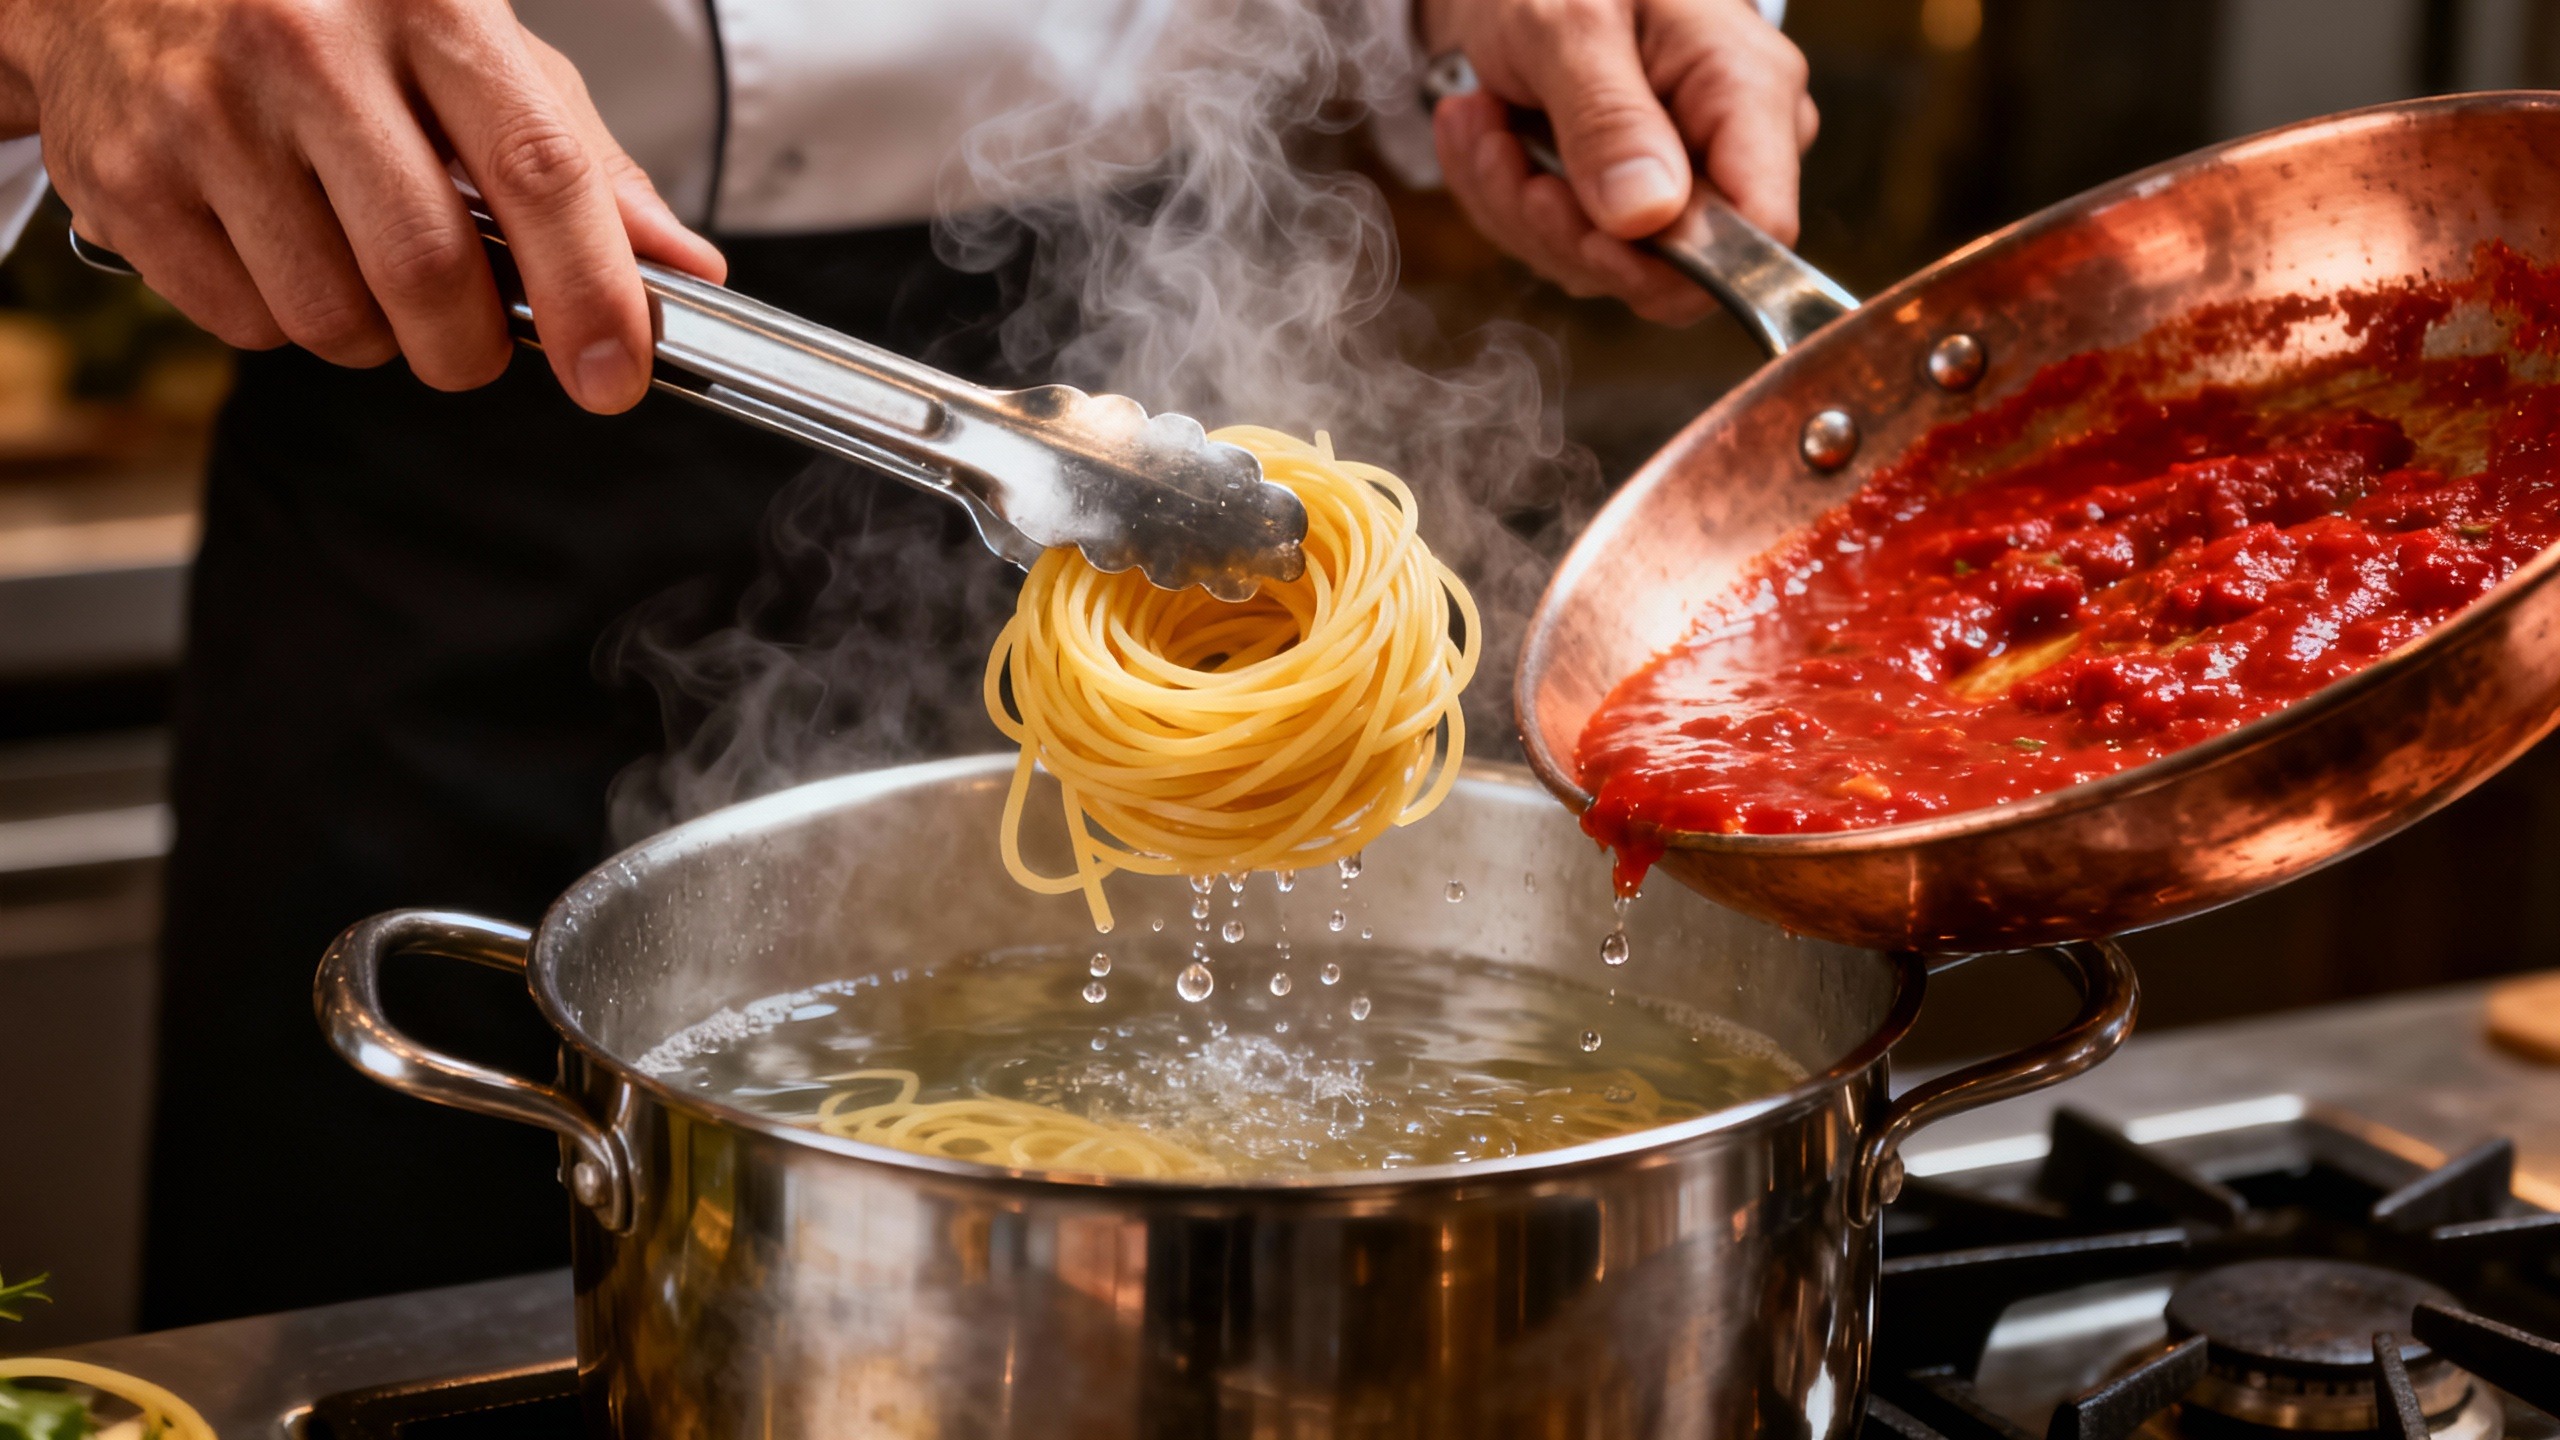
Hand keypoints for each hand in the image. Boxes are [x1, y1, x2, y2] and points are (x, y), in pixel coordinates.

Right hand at [0, 0, 724, 412]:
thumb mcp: (466, 43)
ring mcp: (206, 108)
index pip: (538, 171)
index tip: (616, 372)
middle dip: (471, 347)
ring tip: (354, 256)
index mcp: (424, 1)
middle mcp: (308, 42)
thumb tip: (682, 267)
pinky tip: (270, 238)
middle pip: (430, 272)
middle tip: (474, 337)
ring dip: (373, 332)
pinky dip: (280, 317)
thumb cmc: (320, 7)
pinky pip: (245, 323)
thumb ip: (578, 156)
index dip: (592, 293)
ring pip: (334, 317)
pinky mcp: (127, 175)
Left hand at [1422, 0, 1816, 325]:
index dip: (1679, 263)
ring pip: (1600, 267)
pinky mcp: (1621, 207)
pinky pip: (1561, 246)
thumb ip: (1608, 116)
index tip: (1588, 234)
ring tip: (1481, 117)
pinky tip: (1484, 130)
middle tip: (1497, 149)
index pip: (1761, 231)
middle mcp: (1726, 152)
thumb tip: (1647, 218)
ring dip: (1516, 204)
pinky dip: (1505, 196)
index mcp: (1750, 92)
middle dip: (1562, 226)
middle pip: (1667, 269)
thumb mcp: (1573, 21)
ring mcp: (1675, 186)